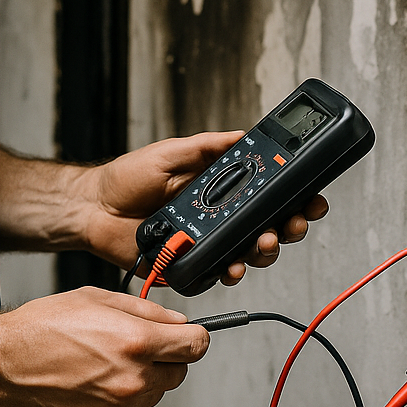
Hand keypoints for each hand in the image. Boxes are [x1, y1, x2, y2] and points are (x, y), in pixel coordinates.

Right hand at [0, 287, 208, 406]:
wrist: (3, 364)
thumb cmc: (42, 327)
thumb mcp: (97, 298)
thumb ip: (146, 310)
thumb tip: (178, 321)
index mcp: (135, 342)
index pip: (196, 346)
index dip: (195, 337)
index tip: (188, 336)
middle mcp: (132, 379)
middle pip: (179, 373)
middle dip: (167, 358)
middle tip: (137, 346)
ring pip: (153, 394)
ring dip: (142, 379)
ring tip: (105, 362)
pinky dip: (117, 398)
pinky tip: (90, 381)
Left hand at [77, 132, 329, 285]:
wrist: (94, 208)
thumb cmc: (127, 179)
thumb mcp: (171, 152)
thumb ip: (208, 146)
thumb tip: (243, 134)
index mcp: (221, 188)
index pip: (268, 193)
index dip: (294, 196)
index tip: (312, 196)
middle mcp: (220, 217)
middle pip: (270, 226)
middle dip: (290, 226)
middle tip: (294, 222)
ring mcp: (208, 243)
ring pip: (252, 252)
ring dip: (267, 250)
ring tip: (266, 242)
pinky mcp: (192, 265)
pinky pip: (221, 272)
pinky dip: (233, 271)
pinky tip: (234, 266)